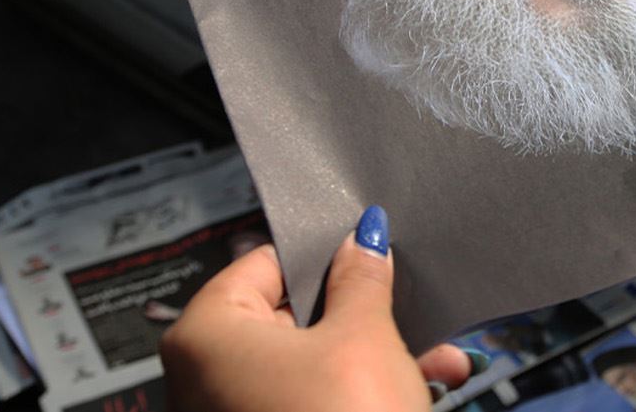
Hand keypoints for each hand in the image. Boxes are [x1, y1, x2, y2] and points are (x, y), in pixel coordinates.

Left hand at [160, 206, 484, 411]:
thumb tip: (362, 240)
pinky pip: (312, 404)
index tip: (363, 250)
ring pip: (310, 368)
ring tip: (431, 357)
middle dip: (360, 316)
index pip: (262, 264)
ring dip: (375, 359)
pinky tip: (421, 388)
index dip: (321, 254)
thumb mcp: (364, 335)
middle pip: (289, 319)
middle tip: (400, 305)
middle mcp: (204, 381)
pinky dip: (360, 394)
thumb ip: (361, 277)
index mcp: (204, 336)